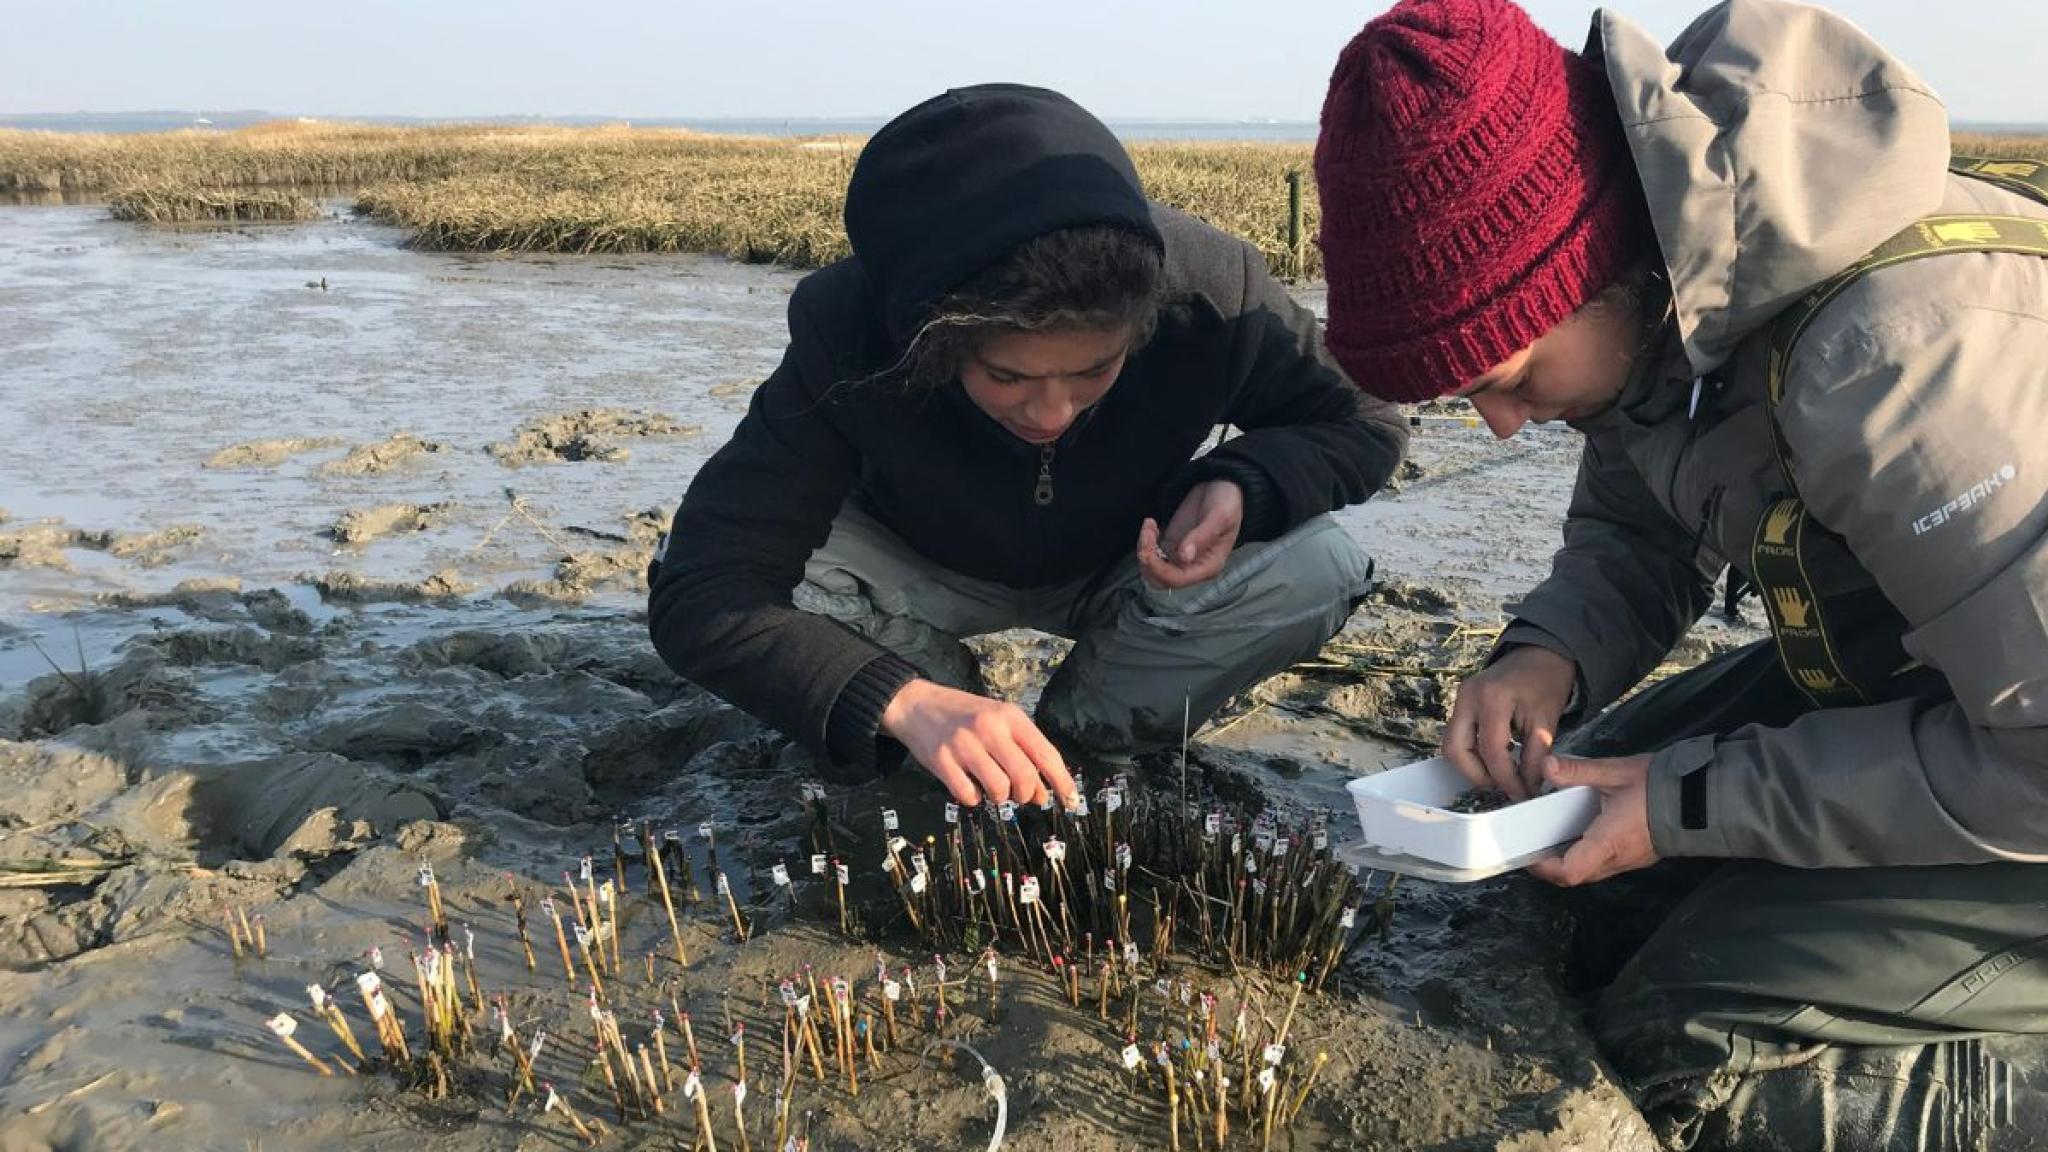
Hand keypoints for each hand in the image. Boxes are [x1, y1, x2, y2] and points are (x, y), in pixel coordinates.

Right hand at [880, 678, 1076, 807]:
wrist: (917, 704)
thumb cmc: (965, 715)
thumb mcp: (999, 721)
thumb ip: (1023, 752)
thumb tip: (1042, 794)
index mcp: (1010, 716)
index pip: (1046, 754)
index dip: (1062, 782)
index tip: (1070, 801)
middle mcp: (989, 728)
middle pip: (1024, 776)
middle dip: (1027, 794)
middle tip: (1021, 796)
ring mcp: (964, 745)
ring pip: (999, 789)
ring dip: (1000, 798)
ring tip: (993, 788)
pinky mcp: (942, 761)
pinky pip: (969, 795)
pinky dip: (974, 799)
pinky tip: (970, 786)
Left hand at [1138, 479, 1243, 588]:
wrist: (1222, 485)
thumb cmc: (1227, 502)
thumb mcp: (1220, 516)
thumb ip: (1202, 536)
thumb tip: (1184, 557)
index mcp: (1208, 566)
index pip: (1178, 579)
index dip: (1159, 570)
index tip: (1148, 552)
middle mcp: (1193, 566)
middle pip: (1161, 580)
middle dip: (1148, 562)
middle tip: (1147, 535)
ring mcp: (1180, 556)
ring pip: (1152, 569)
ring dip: (1144, 550)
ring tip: (1149, 525)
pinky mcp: (1171, 544)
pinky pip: (1151, 554)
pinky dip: (1145, 542)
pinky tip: (1151, 524)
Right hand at [1442, 645, 1576, 800]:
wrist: (1540, 654)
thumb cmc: (1546, 683)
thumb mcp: (1547, 721)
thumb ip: (1536, 757)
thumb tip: (1528, 788)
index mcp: (1492, 698)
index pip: (1492, 750)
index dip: (1506, 778)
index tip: (1522, 794)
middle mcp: (1468, 697)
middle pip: (1456, 749)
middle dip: (1478, 776)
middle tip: (1503, 787)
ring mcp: (1460, 698)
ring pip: (1451, 745)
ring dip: (1472, 766)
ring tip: (1500, 775)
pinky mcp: (1461, 702)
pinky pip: (1457, 735)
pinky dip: (1473, 753)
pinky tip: (1496, 759)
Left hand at [1526, 755, 1658, 885]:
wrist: (1702, 797)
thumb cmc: (1659, 785)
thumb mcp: (1614, 772)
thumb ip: (1578, 771)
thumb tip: (1547, 766)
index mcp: (1609, 841)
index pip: (1570, 871)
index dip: (1544, 868)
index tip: (1529, 852)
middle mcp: (1618, 858)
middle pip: (1576, 876)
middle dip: (1551, 865)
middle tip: (1535, 842)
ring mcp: (1629, 860)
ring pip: (1590, 872)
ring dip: (1569, 859)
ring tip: (1554, 835)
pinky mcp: (1637, 856)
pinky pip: (1604, 864)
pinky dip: (1586, 853)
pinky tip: (1580, 831)